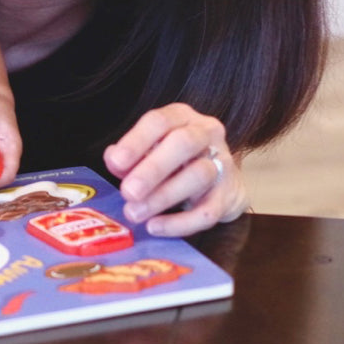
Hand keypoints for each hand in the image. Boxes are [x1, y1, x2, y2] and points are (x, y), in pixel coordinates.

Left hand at [102, 103, 249, 236]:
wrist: (221, 182)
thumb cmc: (174, 160)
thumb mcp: (149, 150)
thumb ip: (129, 155)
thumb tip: (113, 160)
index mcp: (180, 117)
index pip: (159, 121)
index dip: (136, 141)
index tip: (116, 163)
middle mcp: (205, 133)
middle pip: (183, 143)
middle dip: (153, 169)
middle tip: (128, 192)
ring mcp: (222, 162)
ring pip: (197, 176)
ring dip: (162, 197)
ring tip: (134, 213)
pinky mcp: (229, 194)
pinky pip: (208, 211)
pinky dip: (180, 222)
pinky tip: (155, 226)